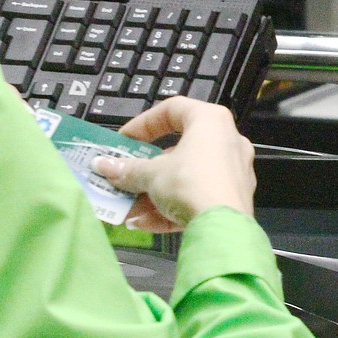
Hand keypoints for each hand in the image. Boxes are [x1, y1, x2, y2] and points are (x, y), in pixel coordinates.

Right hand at [91, 97, 255, 231]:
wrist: (222, 227)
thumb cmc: (191, 184)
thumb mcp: (152, 174)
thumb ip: (128, 169)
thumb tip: (105, 166)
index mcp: (211, 121)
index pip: (173, 109)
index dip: (143, 123)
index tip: (123, 140)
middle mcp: (227, 142)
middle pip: (177, 152)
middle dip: (145, 170)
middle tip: (123, 178)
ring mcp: (232, 172)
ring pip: (185, 179)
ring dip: (152, 194)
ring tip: (127, 209)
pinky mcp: (232, 199)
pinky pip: (196, 198)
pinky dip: (170, 208)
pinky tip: (143, 223)